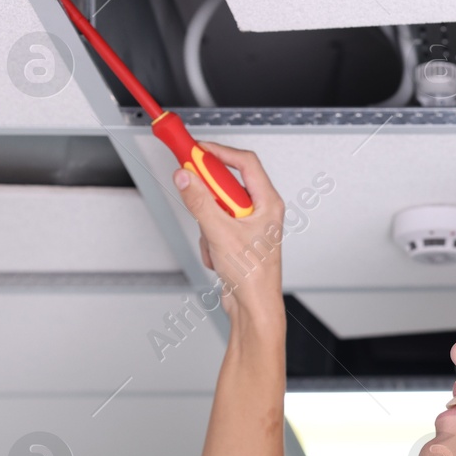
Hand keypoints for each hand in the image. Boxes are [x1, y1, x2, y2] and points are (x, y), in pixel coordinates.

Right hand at [172, 142, 285, 316]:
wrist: (253, 307)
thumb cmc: (254, 276)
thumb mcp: (221, 233)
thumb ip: (200, 202)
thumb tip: (186, 178)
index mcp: (268, 203)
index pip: (245, 162)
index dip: (219, 151)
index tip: (196, 148)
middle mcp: (261, 211)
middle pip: (226, 184)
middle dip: (208, 196)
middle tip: (192, 189)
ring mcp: (248, 225)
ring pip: (216, 207)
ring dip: (207, 225)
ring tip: (216, 243)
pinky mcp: (236, 237)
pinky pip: (213, 226)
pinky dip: (209, 240)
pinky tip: (217, 256)